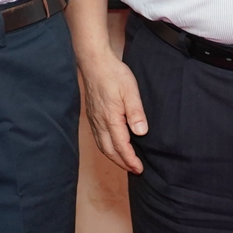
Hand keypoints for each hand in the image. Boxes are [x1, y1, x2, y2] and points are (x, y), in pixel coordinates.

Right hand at [77, 49, 146, 173]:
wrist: (95, 62)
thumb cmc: (113, 74)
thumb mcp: (130, 90)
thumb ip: (136, 113)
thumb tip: (141, 133)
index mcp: (111, 118)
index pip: (121, 146)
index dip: (130, 160)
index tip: (139, 168)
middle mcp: (100, 122)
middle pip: (109, 150)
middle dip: (122, 163)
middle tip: (134, 170)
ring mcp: (94, 119)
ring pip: (102, 145)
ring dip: (113, 157)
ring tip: (124, 162)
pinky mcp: (92, 114)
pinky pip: (98, 137)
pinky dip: (106, 147)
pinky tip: (112, 145)